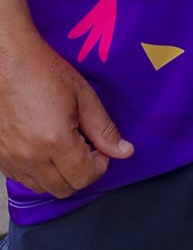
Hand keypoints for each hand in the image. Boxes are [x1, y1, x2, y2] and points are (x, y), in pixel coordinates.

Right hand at [0, 30, 133, 196]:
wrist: (7, 61)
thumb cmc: (42, 72)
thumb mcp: (83, 95)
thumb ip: (104, 128)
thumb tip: (123, 151)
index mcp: (54, 141)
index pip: (84, 177)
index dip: (99, 165)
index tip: (100, 149)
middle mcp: (30, 156)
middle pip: (64, 188)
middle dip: (81, 173)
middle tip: (85, 147)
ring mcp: (10, 159)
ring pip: (42, 187)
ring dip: (58, 174)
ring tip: (64, 145)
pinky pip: (22, 178)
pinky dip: (37, 171)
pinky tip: (43, 146)